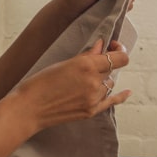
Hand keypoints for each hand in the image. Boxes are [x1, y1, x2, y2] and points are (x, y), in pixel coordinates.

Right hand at [11, 40, 130, 133]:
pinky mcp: (91, 111)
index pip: (119, 57)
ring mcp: (94, 98)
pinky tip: (127, 92)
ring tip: (83, 79)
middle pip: (112, 69)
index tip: (112, 46)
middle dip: (104, 64)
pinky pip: (112, 101)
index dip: (118, 49)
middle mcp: (94, 82)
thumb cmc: (40, 82)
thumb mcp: (63, 63)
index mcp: (87, 65)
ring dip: (102, 79)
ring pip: (108, 84)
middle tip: (93, 61)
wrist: (28, 109)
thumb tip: (102, 45)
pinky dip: (120, 95)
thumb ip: (87, 55)